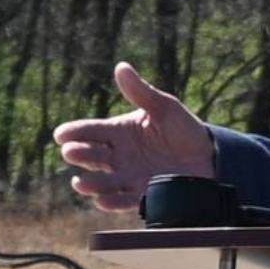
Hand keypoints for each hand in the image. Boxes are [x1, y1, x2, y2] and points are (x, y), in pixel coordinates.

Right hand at [53, 61, 213, 212]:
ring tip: (79, 183)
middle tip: (71, 153)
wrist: (209, 156)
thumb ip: (141, 91)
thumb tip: (121, 67)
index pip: (90, 131)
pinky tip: (101, 200)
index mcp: (119, 132)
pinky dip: (111, 201)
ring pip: (102, 181)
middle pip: (91, 155)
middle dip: (79, 154)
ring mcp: (128, 176)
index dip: (74, 132)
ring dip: (90, 183)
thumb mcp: (164, 107)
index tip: (60, 135)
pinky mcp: (142, 194)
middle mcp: (118, 155)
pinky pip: (123, 200)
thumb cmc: (183, 129)